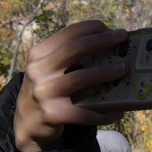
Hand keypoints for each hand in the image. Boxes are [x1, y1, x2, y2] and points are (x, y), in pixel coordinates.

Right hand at [14, 21, 129, 151]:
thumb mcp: (48, 69)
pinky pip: (84, 112)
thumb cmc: (47, 90)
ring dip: (106, 72)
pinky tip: (118, 111)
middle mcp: (38, 70)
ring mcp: (44, 92)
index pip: (67, 34)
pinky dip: (104, 112)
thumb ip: (68, 58)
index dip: (92, 28)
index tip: (112, 30)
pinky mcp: (52, 113)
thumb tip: (110, 47)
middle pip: (74, 49)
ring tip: (124, 69)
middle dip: (101, 41)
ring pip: (80, 78)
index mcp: (39, 54)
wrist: (27, 123)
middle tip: (122, 39)